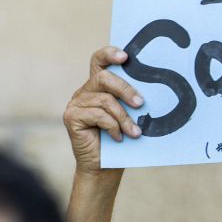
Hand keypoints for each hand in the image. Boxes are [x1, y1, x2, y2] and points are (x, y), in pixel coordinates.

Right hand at [63, 47, 144, 174]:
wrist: (104, 168)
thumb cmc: (120, 140)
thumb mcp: (128, 116)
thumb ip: (131, 101)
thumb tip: (149, 92)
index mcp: (99, 87)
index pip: (99, 61)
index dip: (110, 53)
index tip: (126, 57)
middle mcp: (85, 91)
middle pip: (104, 77)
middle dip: (126, 89)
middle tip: (141, 104)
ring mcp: (76, 103)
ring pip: (105, 100)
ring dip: (124, 117)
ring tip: (135, 132)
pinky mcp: (71, 116)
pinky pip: (97, 115)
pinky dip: (112, 127)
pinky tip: (118, 138)